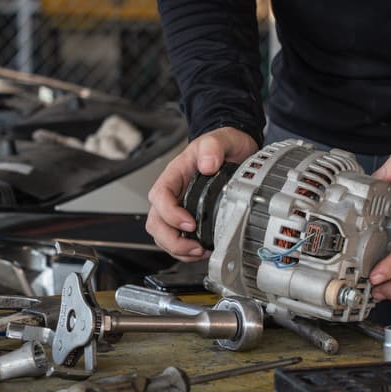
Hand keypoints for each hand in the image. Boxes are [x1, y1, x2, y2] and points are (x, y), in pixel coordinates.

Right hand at [146, 127, 258, 260]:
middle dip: (171, 239)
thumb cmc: (222, 145)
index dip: (171, 214)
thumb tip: (207, 165)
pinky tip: (201, 250)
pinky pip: (176, 238)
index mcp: (175, 174)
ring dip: (177, 248)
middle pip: (156, 221)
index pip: (160, 196)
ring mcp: (178, 206)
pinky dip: (185, 250)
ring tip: (198, 251)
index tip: (190, 222)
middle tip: (193, 246)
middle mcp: (173, 192)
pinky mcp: (188, 217)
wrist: (233, 151)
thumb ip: (212, 148)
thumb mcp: (219, 140)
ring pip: (162, 233)